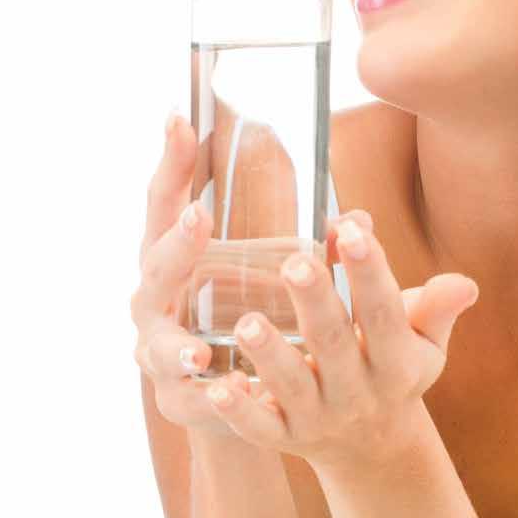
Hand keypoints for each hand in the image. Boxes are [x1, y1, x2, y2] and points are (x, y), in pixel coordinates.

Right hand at [130, 110, 410, 437]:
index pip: (166, 200)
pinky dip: (204, 400)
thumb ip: (320, 250)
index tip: (179, 116)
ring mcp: (159, 348)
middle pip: (155, 265)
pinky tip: (227, 397)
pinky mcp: (176, 398)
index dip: (170, 161)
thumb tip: (362, 221)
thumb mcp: (287, 277)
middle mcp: (159, 296)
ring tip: (202, 352)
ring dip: (177, 345)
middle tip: (200, 217)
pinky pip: (184, 399)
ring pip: (158, 344)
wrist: (250, 396)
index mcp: (181, 253)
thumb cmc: (259, 312)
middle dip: (176, 243)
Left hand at [201, 207, 479, 472]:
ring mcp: (317, 418)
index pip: (384, 313)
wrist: (373, 447)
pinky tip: (216, 387)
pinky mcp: (282, 438)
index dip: (369, 271)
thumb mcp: (425, 341)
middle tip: (295, 261)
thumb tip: (464, 284)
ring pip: (291, 386)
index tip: (351, 226)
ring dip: (269, 355)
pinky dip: (237, 411)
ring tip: (246, 322)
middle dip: (316, 301)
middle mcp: (358, 392)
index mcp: (397, 363)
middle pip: (334, 344)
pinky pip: (258, 428)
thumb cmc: (394, 366)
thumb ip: (436, 307)